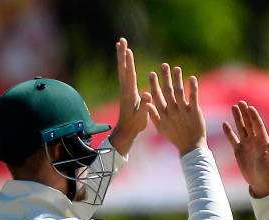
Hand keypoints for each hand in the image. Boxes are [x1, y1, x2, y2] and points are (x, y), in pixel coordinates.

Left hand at [110, 37, 152, 155]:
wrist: (126, 131)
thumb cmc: (135, 125)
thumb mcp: (142, 116)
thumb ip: (145, 106)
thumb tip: (147, 94)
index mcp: (129, 93)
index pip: (129, 74)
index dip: (129, 62)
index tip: (128, 50)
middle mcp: (125, 88)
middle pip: (123, 67)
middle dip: (122, 54)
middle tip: (121, 40)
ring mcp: (125, 89)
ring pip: (122, 69)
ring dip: (122, 56)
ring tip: (122, 44)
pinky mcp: (126, 91)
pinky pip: (125, 74)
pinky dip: (125, 64)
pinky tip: (126, 60)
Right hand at [148, 63, 207, 155]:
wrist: (191, 147)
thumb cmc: (175, 138)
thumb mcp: (161, 129)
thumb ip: (153, 116)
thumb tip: (147, 103)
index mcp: (163, 115)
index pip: (157, 96)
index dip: (154, 84)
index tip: (152, 73)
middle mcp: (172, 111)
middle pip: (167, 91)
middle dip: (165, 77)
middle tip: (164, 65)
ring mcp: (183, 111)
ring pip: (179, 92)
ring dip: (177, 79)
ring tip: (177, 68)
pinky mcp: (194, 112)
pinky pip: (193, 97)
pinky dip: (193, 87)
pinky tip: (192, 78)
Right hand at [223, 101, 268, 197]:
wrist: (259, 182)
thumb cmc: (267, 171)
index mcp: (262, 141)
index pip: (258, 126)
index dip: (254, 117)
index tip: (250, 107)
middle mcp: (254, 140)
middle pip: (249, 123)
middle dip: (245, 113)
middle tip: (240, 102)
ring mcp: (246, 144)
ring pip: (241, 128)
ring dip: (237, 118)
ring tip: (233, 107)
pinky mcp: (238, 150)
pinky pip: (233, 139)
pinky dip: (228, 132)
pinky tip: (224, 123)